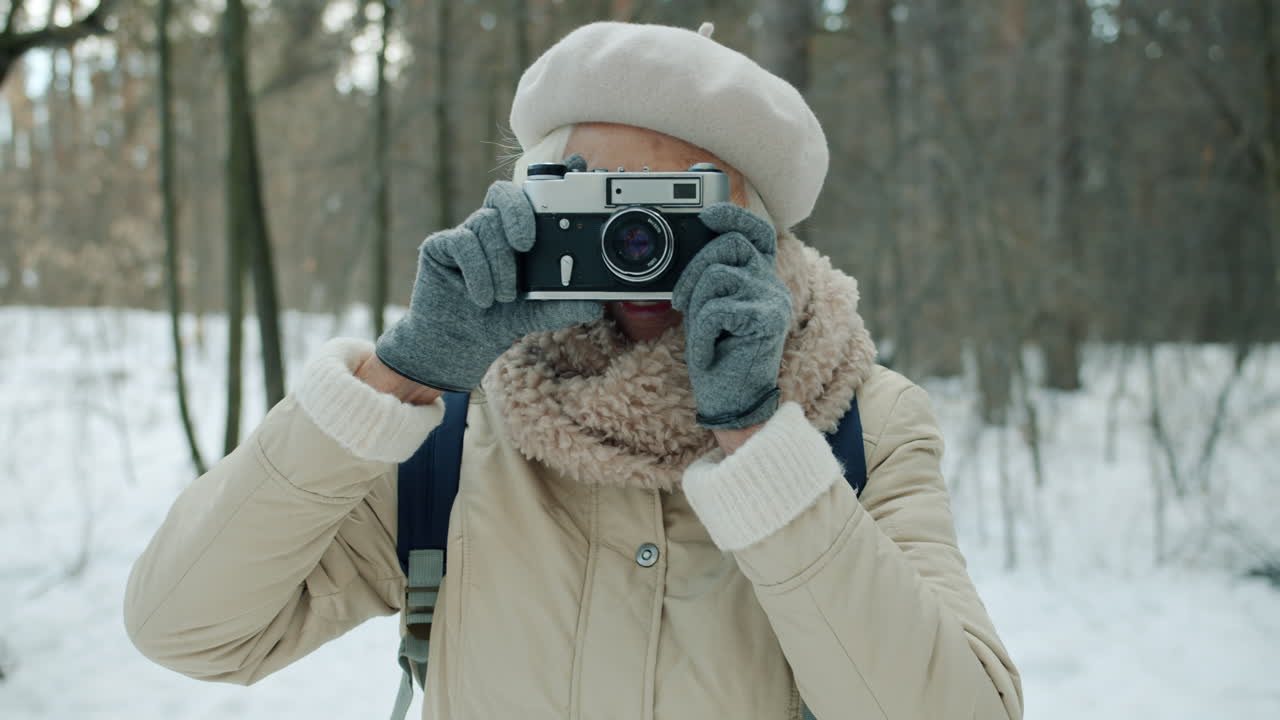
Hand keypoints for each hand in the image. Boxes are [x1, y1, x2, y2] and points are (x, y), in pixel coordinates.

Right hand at [375, 177, 601, 391]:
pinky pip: (462, 242)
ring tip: (505, 296)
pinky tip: (483, 298)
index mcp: (519, 232)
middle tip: (527, 244)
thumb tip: (596, 306)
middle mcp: (493, 226)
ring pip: (485, 222)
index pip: (533, 195)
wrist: (458, 345)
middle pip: (503, 192)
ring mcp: (466, 233)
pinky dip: (478, 272)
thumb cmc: (499, 321)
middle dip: (518, 212)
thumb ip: (562, 306)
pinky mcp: (440, 246)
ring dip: (499, 262)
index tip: (576, 163)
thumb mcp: (537, 314)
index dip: (552, 176)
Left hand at [672, 203, 790, 430]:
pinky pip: (716, 309)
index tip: (707, 214)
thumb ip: (711, 279)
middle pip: (730, 245)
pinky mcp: (767, 320)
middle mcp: (772, 286)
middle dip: (694, 269)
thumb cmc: (718, 358)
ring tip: (702, 334)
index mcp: (760, 280)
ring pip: (719, 274)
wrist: (734, 404)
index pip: (758, 233)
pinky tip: (707, 353)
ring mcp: (772, 301)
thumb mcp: (709, 310)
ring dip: (696, 305)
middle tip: (681, 301)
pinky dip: (700, 334)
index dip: (734, 216)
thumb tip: (693, 250)